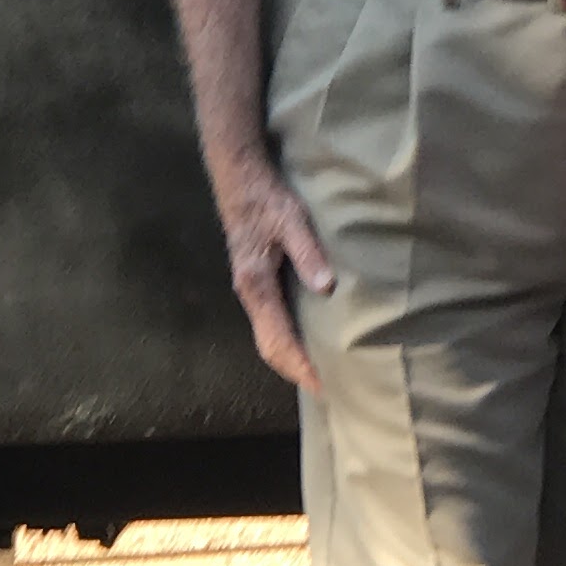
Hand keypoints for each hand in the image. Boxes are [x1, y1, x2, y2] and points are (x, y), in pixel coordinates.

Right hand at [211, 157, 336, 389]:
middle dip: (295, 370)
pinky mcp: (256, 281)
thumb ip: (308, 253)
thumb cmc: (265, 197)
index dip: (298, 364)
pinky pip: (271, 321)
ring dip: (291, 357)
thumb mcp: (291, 219)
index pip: (277, 339)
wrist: (238, 177)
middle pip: (269, 346)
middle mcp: (250, 293)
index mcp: (256, 284)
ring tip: (320, 372)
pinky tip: (307, 340)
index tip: (321, 384)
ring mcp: (251, 289)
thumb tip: (326, 286)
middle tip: (326, 388)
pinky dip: (288, 339)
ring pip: (268, 335)